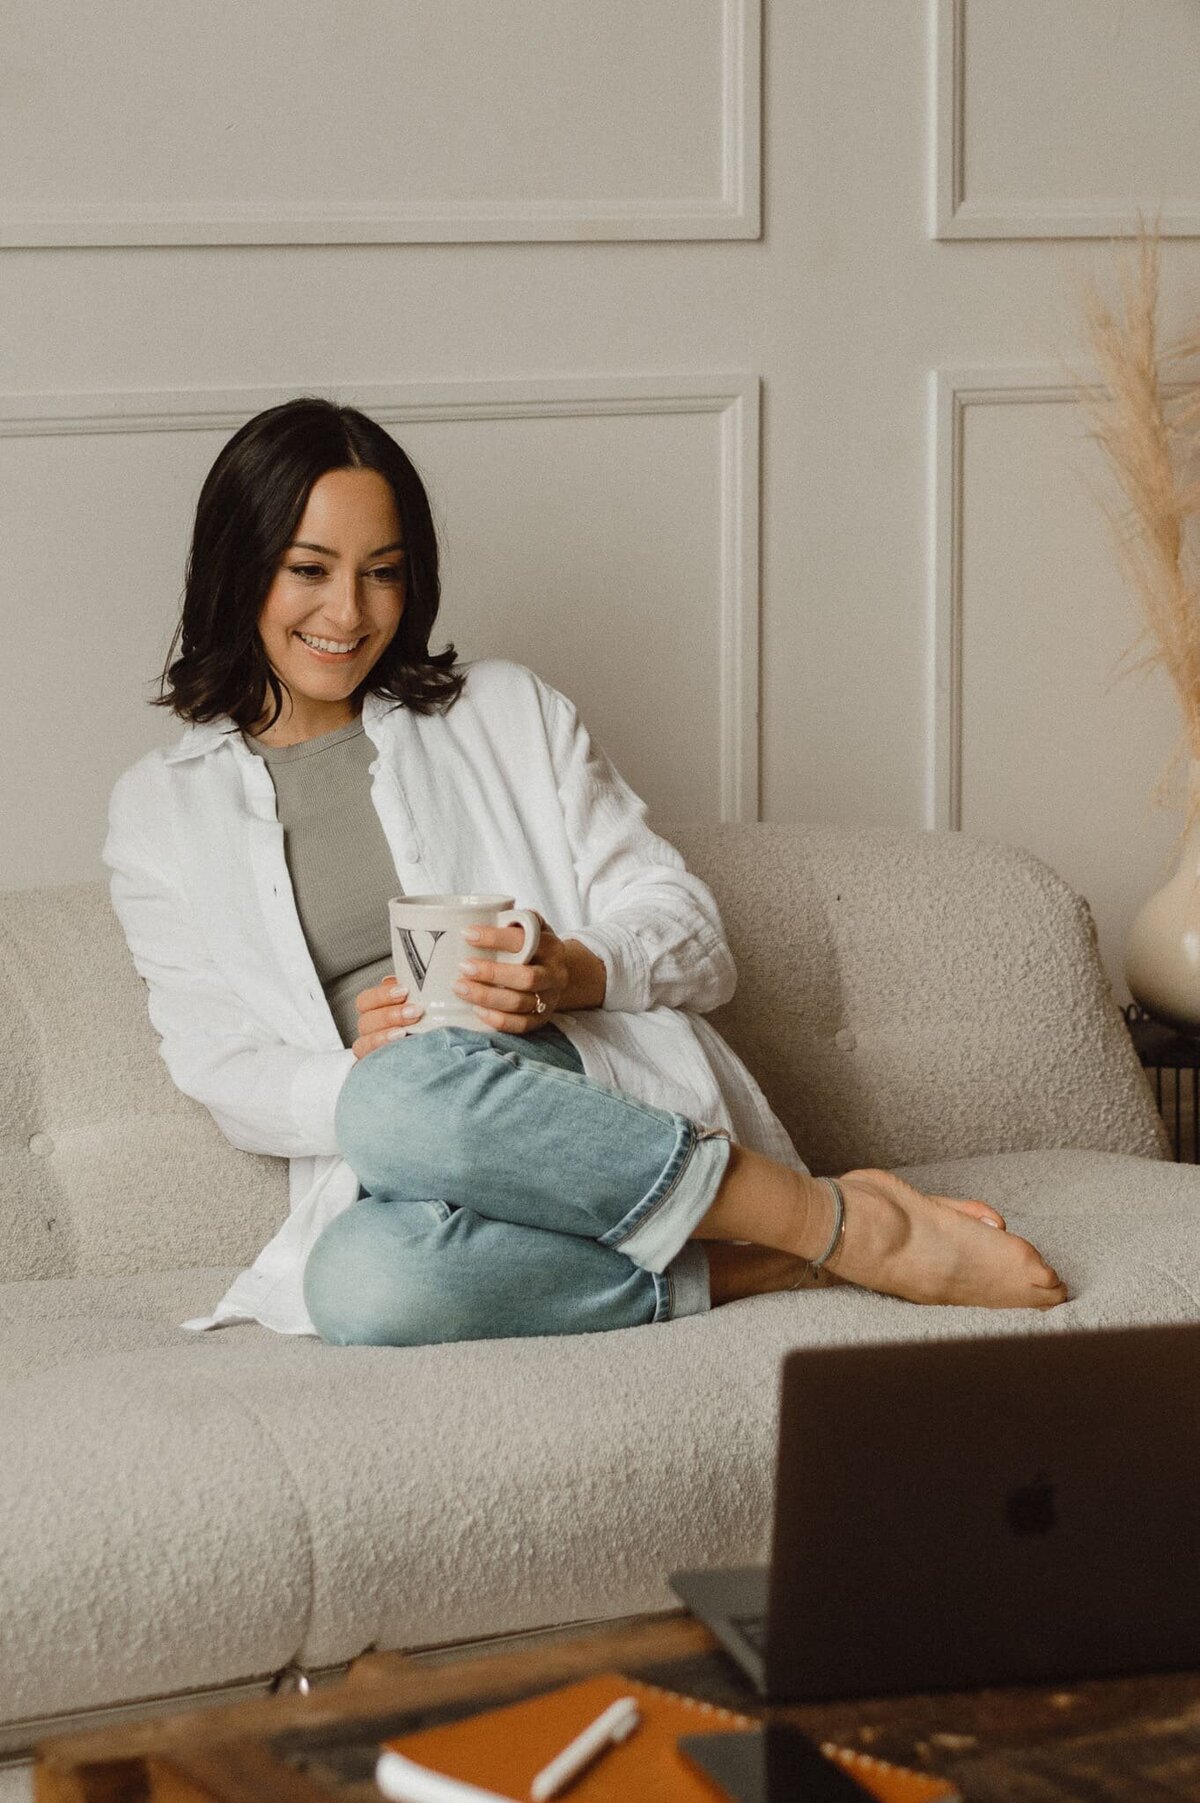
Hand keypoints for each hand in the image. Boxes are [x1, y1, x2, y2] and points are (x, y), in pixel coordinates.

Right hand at [351, 977, 423, 1059]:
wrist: (443, 1054)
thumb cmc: (431, 1024)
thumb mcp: (426, 1005)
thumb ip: (418, 992)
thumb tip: (422, 981)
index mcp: (378, 1012)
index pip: (366, 1001)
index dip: (382, 995)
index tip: (405, 991)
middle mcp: (371, 1030)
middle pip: (365, 1020)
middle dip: (390, 1014)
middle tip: (415, 1011)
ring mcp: (373, 1050)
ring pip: (364, 1042)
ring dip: (384, 1035)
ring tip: (405, 1032)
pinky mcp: (376, 1067)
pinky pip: (370, 1061)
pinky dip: (381, 1052)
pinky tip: (398, 1048)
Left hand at [453, 913, 577, 1034]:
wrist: (556, 973)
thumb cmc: (533, 947)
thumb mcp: (532, 927)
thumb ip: (515, 919)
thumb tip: (483, 912)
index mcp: (551, 946)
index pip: (525, 940)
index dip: (495, 938)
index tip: (467, 934)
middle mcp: (555, 974)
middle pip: (526, 978)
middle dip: (491, 973)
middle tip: (463, 967)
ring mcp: (549, 999)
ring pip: (519, 1003)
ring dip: (487, 997)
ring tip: (460, 987)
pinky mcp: (541, 1019)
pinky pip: (520, 1025)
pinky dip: (497, 1020)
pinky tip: (476, 1011)